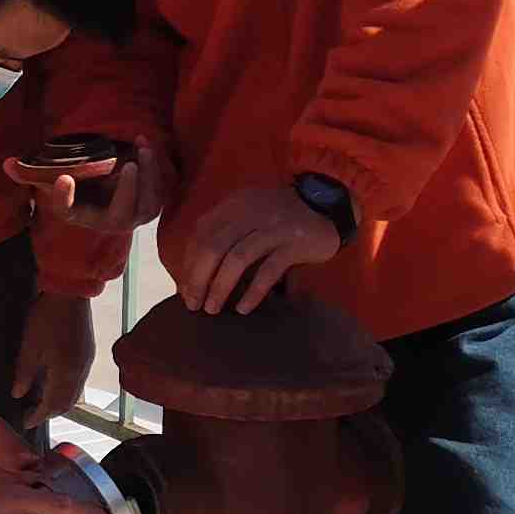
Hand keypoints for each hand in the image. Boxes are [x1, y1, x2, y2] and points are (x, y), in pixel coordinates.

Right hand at [7, 130, 173, 241]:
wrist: (114, 196)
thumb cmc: (85, 191)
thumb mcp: (57, 186)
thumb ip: (32, 176)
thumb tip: (6, 164)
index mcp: (86, 218)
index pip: (72, 211)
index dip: (65, 198)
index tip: (63, 180)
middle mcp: (116, 222)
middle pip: (125, 214)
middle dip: (129, 191)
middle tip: (130, 165)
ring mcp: (139, 214)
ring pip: (150, 202)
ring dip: (149, 175)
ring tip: (142, 146)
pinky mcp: (155, 201)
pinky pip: (160, 190)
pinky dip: (157, 169)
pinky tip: (145, 145)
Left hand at [10, 293, 95, 421]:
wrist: (71, 292)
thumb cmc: (47, 318)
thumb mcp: (29, 347)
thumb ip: (24, 374)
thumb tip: (18, 394)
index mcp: (65, 374)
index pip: (52, 405)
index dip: (38, 416)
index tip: (26, 422)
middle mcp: (80, 372)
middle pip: (67, 403)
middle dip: (50, 412)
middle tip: (32, 414)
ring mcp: (87, 362)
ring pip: (75, 393)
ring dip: (59, 401)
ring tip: (41, 400)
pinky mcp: (88, 353)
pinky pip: (78, 381)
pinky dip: (66, 389)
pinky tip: (53, 382)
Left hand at [185, 182, 342, 313]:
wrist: (329, 206)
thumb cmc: (283, 217)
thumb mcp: (251, 214)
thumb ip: (227, 231)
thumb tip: (198, 269)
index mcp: (235, 205)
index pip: (202, 233)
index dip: (189, 262)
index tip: (185, 287)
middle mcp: (251, 212)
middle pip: (214, 247)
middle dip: (199, 278)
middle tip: (193, 303)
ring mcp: (273, 227)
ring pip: (237, 259)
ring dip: (220, 287)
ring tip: (212, 308)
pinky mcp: (294, 243)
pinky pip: (269, 270)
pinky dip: (253, 291)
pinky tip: (243, 308)